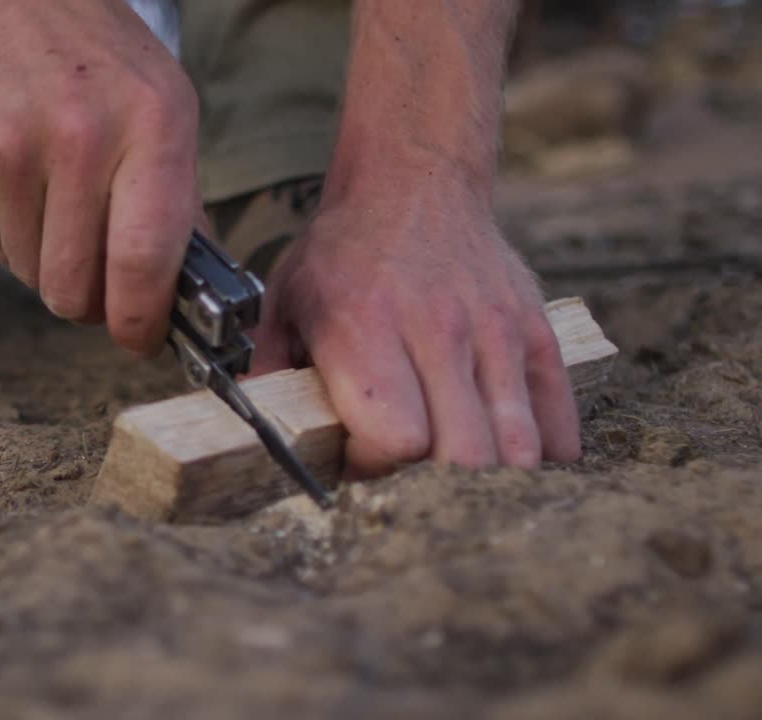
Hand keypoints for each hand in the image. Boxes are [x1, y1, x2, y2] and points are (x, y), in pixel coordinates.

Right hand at [0, 0, 199, 353]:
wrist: (3, 1)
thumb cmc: (100, 63)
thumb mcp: (167, 109)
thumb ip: (180, 202)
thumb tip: (187, 295)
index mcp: (152, 126)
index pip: (144, 260)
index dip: (140, 322)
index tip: (141, 339)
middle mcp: (81, 138)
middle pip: (75, 289)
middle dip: (91, 305)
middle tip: (101, 285)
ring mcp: (15, 149)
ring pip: (33, 276)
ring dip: (52, 269)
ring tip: (64, 214)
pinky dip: (17, 242)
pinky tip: (29, 193)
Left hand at [252, 178, 580, 477]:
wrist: (414, 181)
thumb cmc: (342, 250)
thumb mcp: (286, 300)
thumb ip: (270, 371)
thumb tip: (252, 435)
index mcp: (366, 328)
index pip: (397, 438)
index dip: (377, 471)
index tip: (359, 466)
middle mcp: (436, 331)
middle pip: (464, 455)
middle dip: (433, 487)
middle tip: (408, 478)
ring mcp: (494, 331)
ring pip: (517, 445)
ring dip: (490, 479)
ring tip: (454, 474)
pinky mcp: (534, 329)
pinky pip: (557, 416)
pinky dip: (543, 452)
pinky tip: (508, 454)